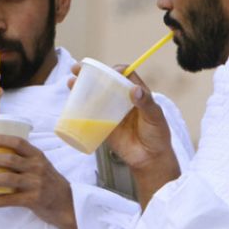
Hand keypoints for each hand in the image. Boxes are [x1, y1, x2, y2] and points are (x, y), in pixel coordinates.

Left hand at [0, 134, 77, 228]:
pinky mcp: (33, 200)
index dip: (1, 139)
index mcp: (37, 156)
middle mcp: (37, 168)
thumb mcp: (41, 166)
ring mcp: (35, 184)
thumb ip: (24, 160)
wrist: (67, 204)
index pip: (18, 142)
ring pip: (7, 179)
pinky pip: (10, 200)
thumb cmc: (50, 182)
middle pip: (9, 160)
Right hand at [68, 63, 179, 207]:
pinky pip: (90, 113)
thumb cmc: (157, 136)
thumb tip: (135, 89)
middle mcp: (122, 99)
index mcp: (137, 94)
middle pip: (105, 82)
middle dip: (91, 73)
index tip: (108, 72)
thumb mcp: (155, 117)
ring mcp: (111, 111)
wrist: (149, 160)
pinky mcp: (102, 124)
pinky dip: (79, 106)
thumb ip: (146, 103)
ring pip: (94, 95)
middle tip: (78, 69)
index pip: (124, 75)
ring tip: (71, 82)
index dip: (115, 69)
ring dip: (81, 87)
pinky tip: (71, 101)